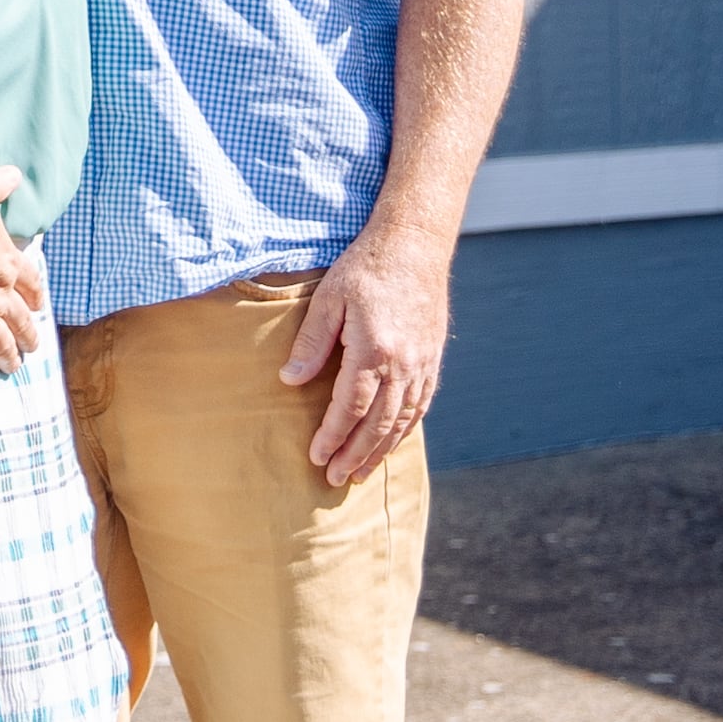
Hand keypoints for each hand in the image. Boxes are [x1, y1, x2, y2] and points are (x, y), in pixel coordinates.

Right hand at [0, 164, 50, 389]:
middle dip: (28, 334)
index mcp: (7, 260)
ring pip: (2, 342)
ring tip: (14, 369)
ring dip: (10, 357)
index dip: (36, 297)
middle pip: (21, 319)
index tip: (40, 306)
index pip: (30, 283)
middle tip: (32, 347)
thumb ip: (0, 182)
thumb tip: (16, 171)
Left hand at [283, 220, 450, 484]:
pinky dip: (405, 430)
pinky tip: (391, 442)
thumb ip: (311, 343)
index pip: (350, 408)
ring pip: (402, 421)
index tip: (316, 457)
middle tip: (335, 478)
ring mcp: (423, 363)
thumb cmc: (366, 267)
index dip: (332, 436)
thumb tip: (289, 382)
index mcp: (374, 350)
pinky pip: (421, 405)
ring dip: (380, 451)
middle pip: (378, 424)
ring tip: (360, 473)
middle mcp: (403, 364)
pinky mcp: (433, 358)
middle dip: (355, 455)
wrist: (416, 243)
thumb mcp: (328, 298)